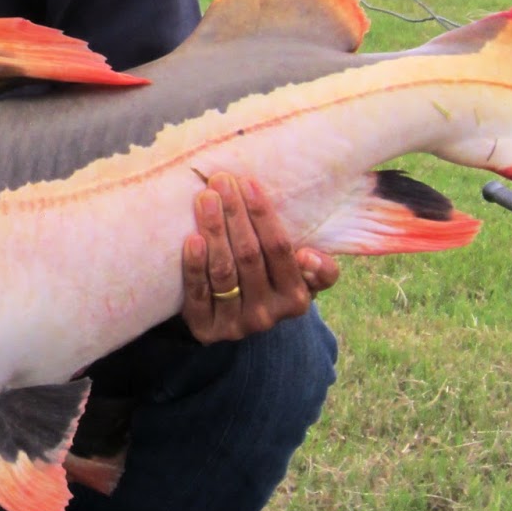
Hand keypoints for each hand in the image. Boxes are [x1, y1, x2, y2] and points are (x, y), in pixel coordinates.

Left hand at [181, 173, 338, 344]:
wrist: (234, 318)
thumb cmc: (270, 281)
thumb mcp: (301, 277)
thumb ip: (319, 269)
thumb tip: (310, 257)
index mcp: (296, 299)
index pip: (280, 249)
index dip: (263, 215)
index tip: (248, 182)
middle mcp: (268, 315)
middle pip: (249, 256)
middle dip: (235, 214)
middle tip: (221, 181)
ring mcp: (236, 324)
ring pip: (224, 272)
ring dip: (214, 231)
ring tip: (205, 199)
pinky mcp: (206, 329)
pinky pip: (199, 294)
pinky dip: (195, 266)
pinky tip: (192, 239)